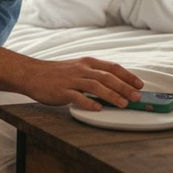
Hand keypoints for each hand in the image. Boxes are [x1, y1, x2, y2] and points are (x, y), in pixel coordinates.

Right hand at [22, 57, 143, 111]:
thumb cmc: (57, 74)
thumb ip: (94, 75)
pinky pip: (77, 97)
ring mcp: (72, 80)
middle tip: (136, 97)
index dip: (128, 75)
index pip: (112, 67)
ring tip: (123, 104)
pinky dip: (89, 103)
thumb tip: (116, 86)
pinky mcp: (62, 91)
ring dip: (111, 95)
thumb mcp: (78, 68)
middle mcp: (82, 69)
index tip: (140, 84)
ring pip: (96, 86)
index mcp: (88, 62)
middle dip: (124, 87)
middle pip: (107, 77)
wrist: (32, 74)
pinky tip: (98, 109)